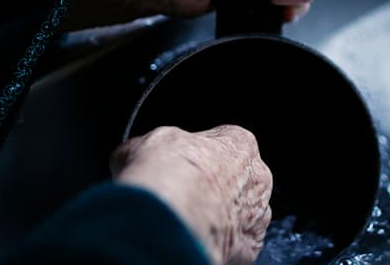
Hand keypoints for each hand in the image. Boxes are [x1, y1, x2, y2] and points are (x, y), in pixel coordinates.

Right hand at [111, 125, 273, 264]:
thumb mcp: (142, 144)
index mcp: (239, 142)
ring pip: (239, 214)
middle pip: (236, 180)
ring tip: (185, 221)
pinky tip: (194, 239)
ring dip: (217, 217)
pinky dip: (218, 242)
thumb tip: (132, 155)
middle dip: (211, 187)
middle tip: (181, 196)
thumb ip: (149, 148)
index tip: (178, 166)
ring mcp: (257, 215)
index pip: (223, 144)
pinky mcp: (249, 248)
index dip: (197, 156)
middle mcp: (257, 177)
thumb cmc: (165, 173)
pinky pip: (236, 244)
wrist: (168, 217)